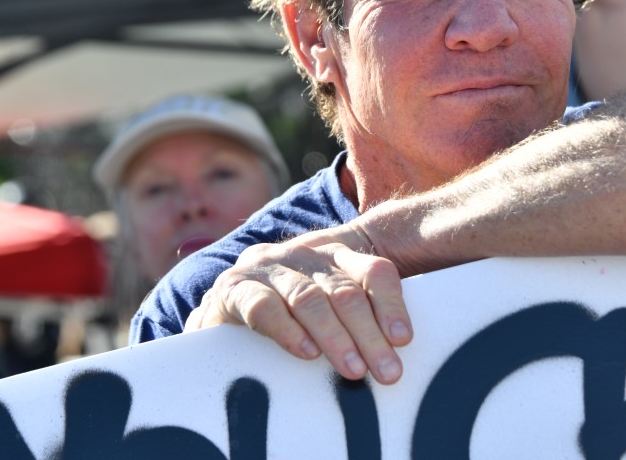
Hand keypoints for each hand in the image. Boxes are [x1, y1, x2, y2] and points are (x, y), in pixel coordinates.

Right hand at [184, 229, 412, 383]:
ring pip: (310, 299)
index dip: (391, 304)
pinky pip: (265, 307)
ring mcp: (269, 266)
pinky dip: (288, 331)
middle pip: (345, 292)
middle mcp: (305, 253)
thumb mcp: (328, 306)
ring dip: (335, 338)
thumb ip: (359, 316)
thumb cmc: (288, 312)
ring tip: (354, 370)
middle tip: (387, 371)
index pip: (374, 271)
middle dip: (370, 334)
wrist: (222, 308)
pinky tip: (306, 353)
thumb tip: (400, 349)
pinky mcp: (235, 286)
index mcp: (335, 254)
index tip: (403, 340)